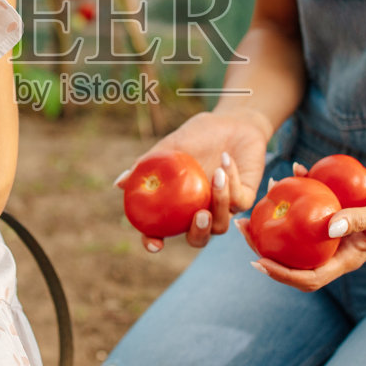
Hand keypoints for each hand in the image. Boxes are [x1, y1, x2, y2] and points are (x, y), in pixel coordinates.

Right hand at [115, 108, 272, 252]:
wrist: (232, 122)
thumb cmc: (198, 135)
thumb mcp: (171, 146)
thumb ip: (146, 164)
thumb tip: (118, 183)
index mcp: (177, 205)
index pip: (161, 231)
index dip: (154, 241)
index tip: (155, 244)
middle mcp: (200, 211)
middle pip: (197, 239)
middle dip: (198, 233)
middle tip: (200, 215)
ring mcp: (224, 208)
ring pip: (221, 225)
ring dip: (220, 202)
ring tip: (217, 174)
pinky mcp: (246, 199)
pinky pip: (239, 201)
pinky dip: (231, 181)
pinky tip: (225, 159)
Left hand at [244, 174, 365, 291]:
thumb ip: (357, 220)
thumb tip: (328, 227)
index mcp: (345, 259)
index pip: (308, 278)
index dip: (281, 274)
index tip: (258, 261)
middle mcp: (336, 248)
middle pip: (294, 256)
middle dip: (266, 245)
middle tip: (242, 227)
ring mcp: (335, 231)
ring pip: (299, 230)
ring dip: (279, 215)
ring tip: (262, 197)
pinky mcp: (337, 211)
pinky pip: (313, 205)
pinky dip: (303, 189)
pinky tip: (294, 170)